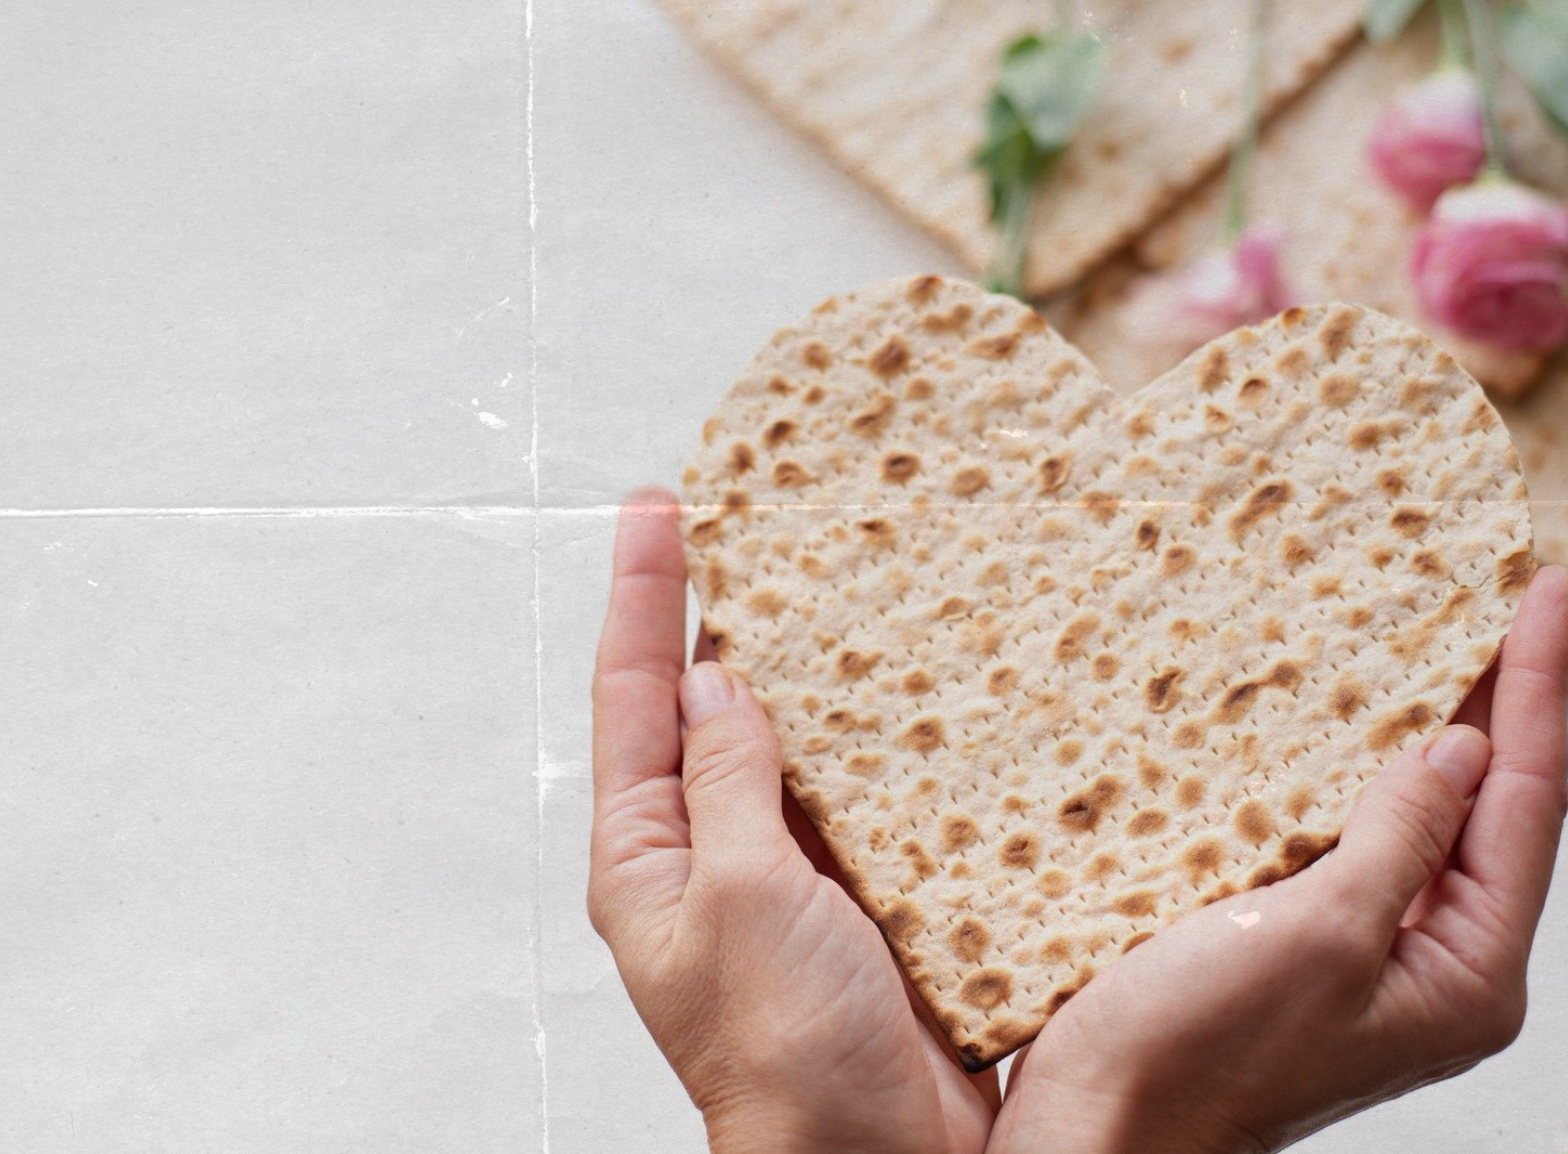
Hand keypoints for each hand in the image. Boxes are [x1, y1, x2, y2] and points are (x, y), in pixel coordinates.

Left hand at [587, 489, 999, 1153]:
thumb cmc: (786, 1063)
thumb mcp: (740, 898)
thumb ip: (729, 783)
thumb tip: (718, 680)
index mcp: (651, 857)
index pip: (634, 695)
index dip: (643, 594)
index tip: (656, 504)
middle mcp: (715, 859)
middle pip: (713, 706)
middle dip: (731, 610)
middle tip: (754, 511)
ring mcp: (795, 879)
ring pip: (802, 744)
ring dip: (825, 669)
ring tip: (846, 575)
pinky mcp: (872, 903)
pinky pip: (877, 799)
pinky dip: (899, 742)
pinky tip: (933, 693)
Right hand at [989, 565, 1567, 1153]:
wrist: (1099, 1130)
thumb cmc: (1195, 1055)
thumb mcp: (1315, 932)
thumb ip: (1398, 836)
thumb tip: (1459, 751)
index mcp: (1467, 975)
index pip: (1528, 803)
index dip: (1537, 687)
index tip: (1548, 589)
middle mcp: (1434, 966)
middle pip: (1490, 807)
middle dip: (1497, 699)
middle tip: (1501, 589)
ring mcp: (1369, 957)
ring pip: (1418, 817)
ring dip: (1420, 726)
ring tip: (1435, 631)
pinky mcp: (1300, 945)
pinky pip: (1350, 837)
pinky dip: (1349, 770)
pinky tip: (1334, 720)